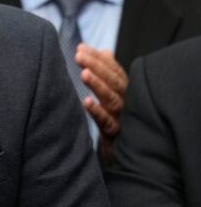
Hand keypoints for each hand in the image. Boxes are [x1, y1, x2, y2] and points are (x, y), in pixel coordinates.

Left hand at [76, 44, 127, 163]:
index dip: (98, 58)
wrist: (121, 158)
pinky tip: (86, 102)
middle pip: (114, 82)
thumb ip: (108, 74)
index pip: (114, 70)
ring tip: (84, 73)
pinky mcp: (117, 137)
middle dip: (97, 67)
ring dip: (99, 86)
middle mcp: (128, 103)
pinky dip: (98, 112)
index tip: (81, 47)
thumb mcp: (111, 96)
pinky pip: (108, 123)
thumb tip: (104, 50)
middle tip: (79, 55)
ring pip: (113, 100)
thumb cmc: (115, 121)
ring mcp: (123, 120)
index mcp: (125, 92)